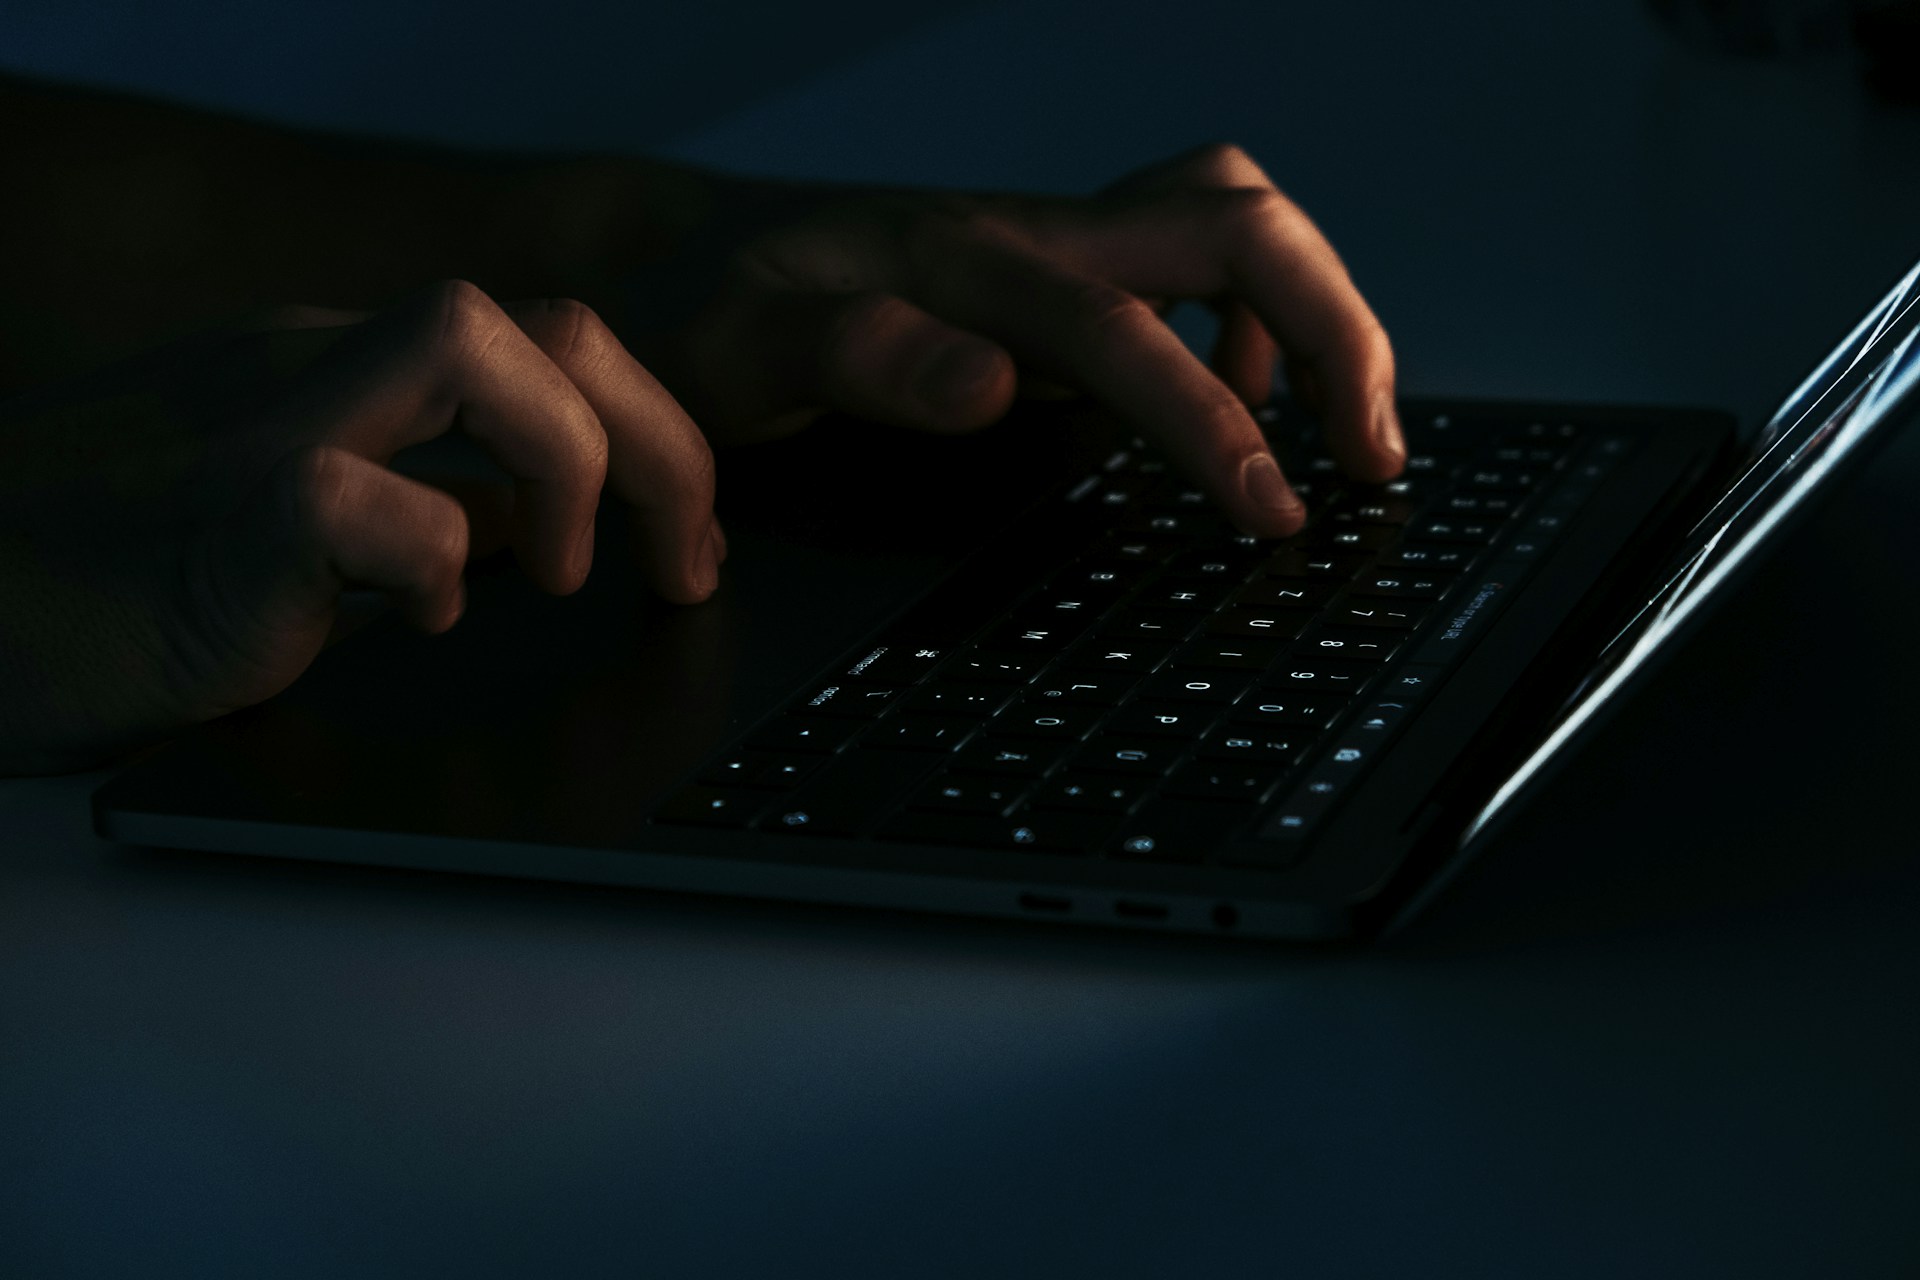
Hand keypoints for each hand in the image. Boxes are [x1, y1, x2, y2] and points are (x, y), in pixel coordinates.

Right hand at [0, 281, 719, 774]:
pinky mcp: (219, 523)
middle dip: (665, 442)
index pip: (551, 344)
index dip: (659, 432)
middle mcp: (317, 374)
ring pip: (472, 343)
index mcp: (350, 376)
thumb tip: (566, 533)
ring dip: (572, 465)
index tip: (693, 540)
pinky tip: (421, 626)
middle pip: (552, 326)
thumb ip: (437, 511)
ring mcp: (263, 431)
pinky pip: (357, 500)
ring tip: (565, 578)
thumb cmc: (125, 584)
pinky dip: (430, 566)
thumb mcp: (322, 532)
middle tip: (684, 563)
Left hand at [639, 143, 1402, 535]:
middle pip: (1227, 224)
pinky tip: (1241, 395)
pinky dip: (1253, 322)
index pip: (1116, 329)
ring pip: (1225, 223)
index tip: (1273, 513)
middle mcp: (1022, 237)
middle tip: (1371, 456)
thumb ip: (848, 357)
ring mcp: (1045, 249)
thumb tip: (990, 384)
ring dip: (1312, 312)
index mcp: (955, 260)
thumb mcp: (726, 351)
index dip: (1205, 420)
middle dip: (1332, 329)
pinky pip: (1189, 265)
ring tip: (1343, 433)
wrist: (677, 262)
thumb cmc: (695, 317)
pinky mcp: (1052, 280)